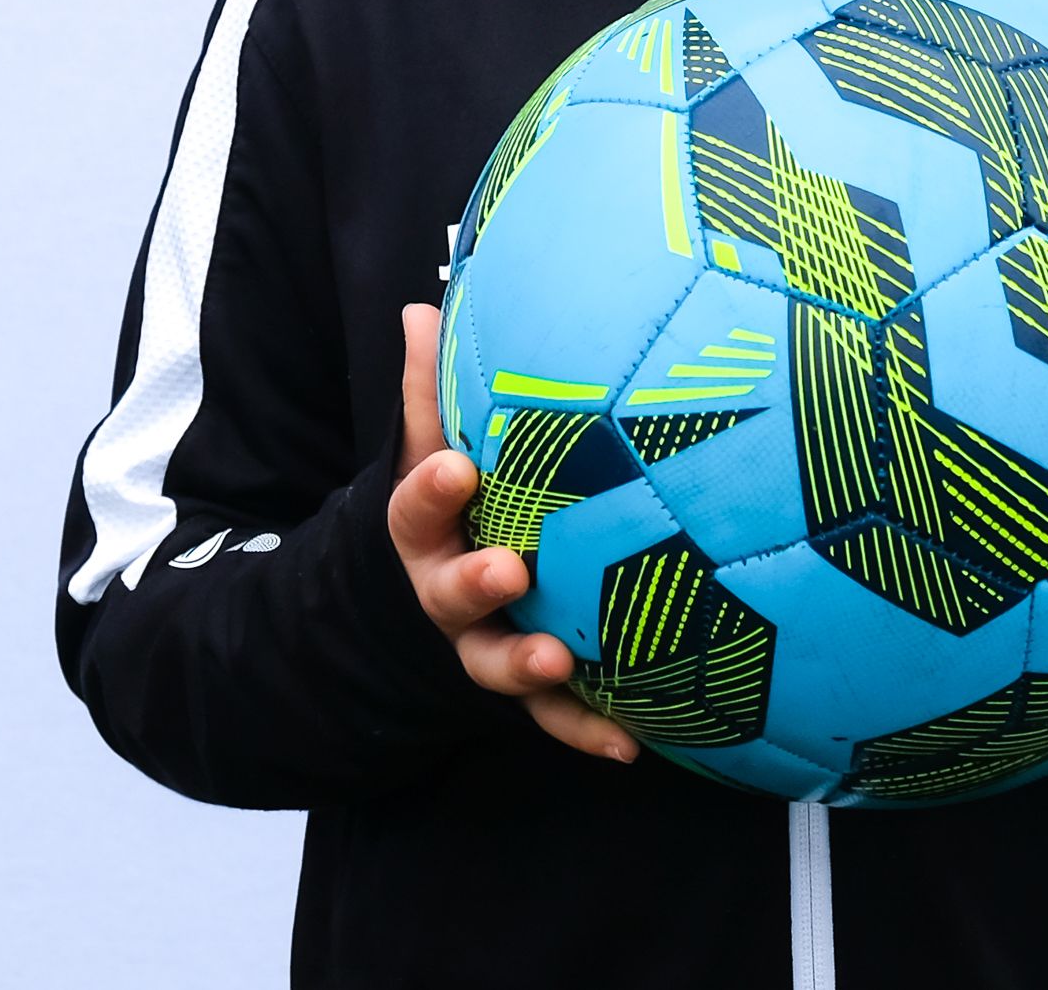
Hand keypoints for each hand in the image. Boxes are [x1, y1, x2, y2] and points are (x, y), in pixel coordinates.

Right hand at [387, 303, 636, 761]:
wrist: (436, 590)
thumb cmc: (456, 497)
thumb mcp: (435, 441)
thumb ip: (435, 387)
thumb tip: (422, 306)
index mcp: (426, 526)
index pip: (416, 502)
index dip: (432, 488)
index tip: (457, 466)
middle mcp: (447, 591)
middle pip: (451, 594)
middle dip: (475, 583)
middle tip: (507, 568)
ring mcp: (486, 643)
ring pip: (497, 662)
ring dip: (527, 666)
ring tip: (560, 660)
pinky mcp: (530, 688)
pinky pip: (555, 717)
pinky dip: (589, 728)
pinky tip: (631, 741)